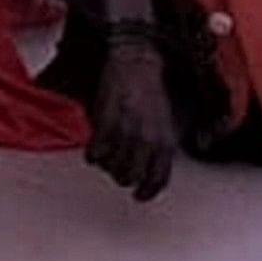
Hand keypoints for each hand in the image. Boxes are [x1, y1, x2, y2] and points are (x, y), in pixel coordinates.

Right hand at [84, 40, 178, 200]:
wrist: (136, 64)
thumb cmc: (152, 91)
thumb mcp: (168, 123)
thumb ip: (162, 147)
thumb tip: (151, 167)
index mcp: (166, 142)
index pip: (157, 179)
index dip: (147, 192)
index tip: (139, 196)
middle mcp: (147, 140)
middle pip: (131, 177)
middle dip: (123, 177)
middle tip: (118, 171)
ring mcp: (125, 133)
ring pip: (111, 168)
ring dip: (107, 167)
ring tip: (106, 158)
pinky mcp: (105, 123)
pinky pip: (95, 153)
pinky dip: (93, 155)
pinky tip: (94, 149)